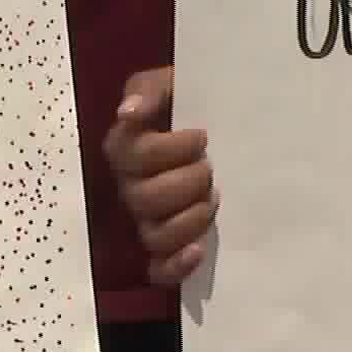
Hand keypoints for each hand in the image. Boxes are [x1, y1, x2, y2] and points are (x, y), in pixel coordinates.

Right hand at [103, 66, 217, 286]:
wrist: (225, 125)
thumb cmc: (196, 104)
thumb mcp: (173, 83)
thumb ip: (149, 90)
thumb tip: (129, 112)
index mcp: (126, 148)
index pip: (134, 157)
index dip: (172, 149)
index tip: (202, 135)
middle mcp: (130, 187)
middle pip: (144, 200)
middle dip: (188, 182)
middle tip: (211, 167)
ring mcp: (147, 219)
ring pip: (154, 234)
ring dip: (190, 219)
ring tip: (214, 198)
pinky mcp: (168, 247)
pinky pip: (157, 269)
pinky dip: (176, 265)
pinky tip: (198, 250)